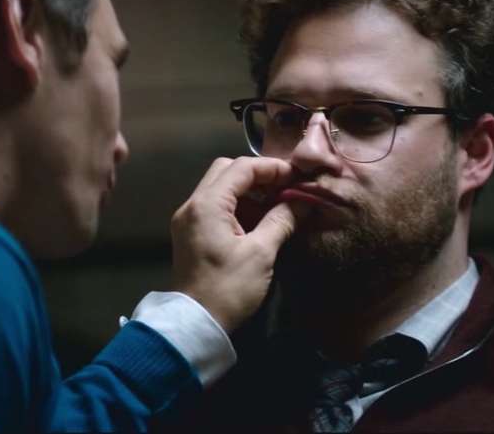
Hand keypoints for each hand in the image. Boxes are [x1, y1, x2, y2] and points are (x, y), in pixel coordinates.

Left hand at [170, 157, 309, 332]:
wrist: (196, 324)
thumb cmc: (228, 288)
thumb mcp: (261, 253)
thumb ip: (281, 220)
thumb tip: (303, 201)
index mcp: (207, 205)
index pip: (241, 168)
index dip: (272, 168)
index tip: (297, 177)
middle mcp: (193, 205)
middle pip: (227, 171)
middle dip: (259, 176)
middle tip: (286, 188)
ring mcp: (189, 220)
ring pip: (221, 188)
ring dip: (249, 192)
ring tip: (278, 205)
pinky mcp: (192, 234)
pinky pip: (217, 208)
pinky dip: (239, 208)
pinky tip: (261, 221)